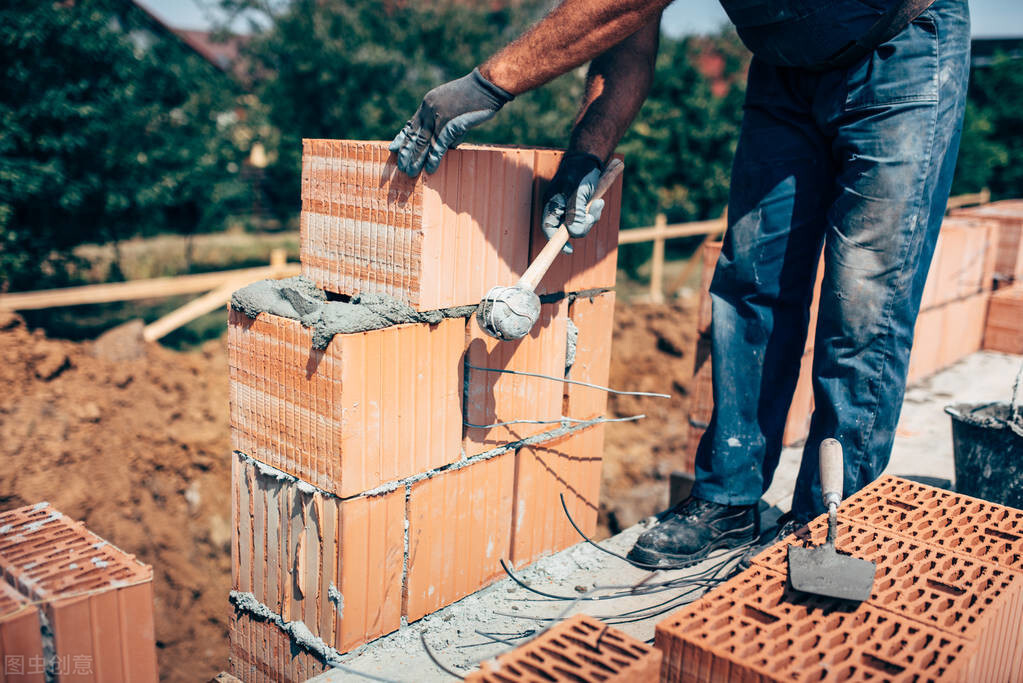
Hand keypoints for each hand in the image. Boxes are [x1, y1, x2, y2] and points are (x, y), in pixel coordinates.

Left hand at [389, 68, 512, 175]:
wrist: (486, 86)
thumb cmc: (473, 96)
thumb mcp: (450, 104)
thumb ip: (442, 121)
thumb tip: (442, 143)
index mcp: (427, 104)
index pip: (411, 124)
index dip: (402, 138)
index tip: (394, 149)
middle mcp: (428, 110)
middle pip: (414, 136)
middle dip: (407, 153)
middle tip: (400, 167)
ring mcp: (438, 117)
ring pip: (424, 142)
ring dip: (416, 159)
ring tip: (410, 172)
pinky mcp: (449, 123)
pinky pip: (439, 145)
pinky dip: (434, 158)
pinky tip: (430, 168)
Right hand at [541, 151, 605, 253]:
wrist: (590, 158)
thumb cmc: (581, 171)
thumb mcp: (579, 192)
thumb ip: (576, 213)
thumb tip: (574, 233)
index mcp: (552, 204)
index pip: (549, 228)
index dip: (556, 242)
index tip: (569, 251)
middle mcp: (558, 208)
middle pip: (567, 229)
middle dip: (584, 224)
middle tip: (594, 212)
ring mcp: (568, 208)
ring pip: (579, 224)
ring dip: (591, 217)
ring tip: (599, 202)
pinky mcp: (578, 207)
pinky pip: (585, 218)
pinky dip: (594, 213)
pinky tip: (598, 201)